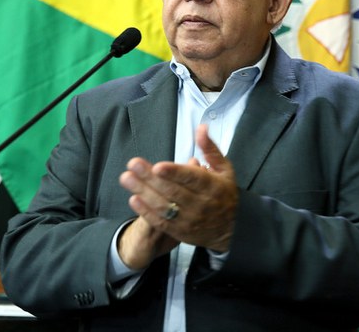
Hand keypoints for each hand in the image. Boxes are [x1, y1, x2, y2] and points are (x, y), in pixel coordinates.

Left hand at [119, 124, 238, 255]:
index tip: (158, 166)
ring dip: (143, 192)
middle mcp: (200, 204)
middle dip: (150, 177)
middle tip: (133, 164)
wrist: (231, 229)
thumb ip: (210, 148)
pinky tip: (133, 199)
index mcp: (212, 186)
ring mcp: (189, 220)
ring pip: (163, 206)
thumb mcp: (224, 169)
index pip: (192, 179)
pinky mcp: (180, 231)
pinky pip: (160, 222)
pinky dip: (146, 211)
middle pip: (172, 190)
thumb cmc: (224, 193)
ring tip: (126, 178)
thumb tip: (200, 128)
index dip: (174, 173)